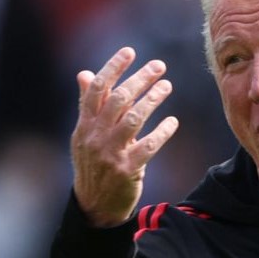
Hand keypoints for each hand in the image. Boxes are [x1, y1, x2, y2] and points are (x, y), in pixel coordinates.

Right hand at [71, 47, 178, 226]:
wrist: (94, 205)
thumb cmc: (94, 165)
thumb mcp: (85, 136)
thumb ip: (88, 106)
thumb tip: (86, 74)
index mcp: (85, 125)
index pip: (97, 89)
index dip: (113, 68)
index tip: (130, 52)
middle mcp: (95, 136)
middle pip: (118, 99)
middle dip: (140, 79)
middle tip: (159, 66)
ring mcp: (110, 153)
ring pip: (133, 119)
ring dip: (153, 99)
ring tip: (167, 86)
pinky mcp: (127, 170)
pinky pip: (148, 146)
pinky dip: (162, 132)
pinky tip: (173, 122)